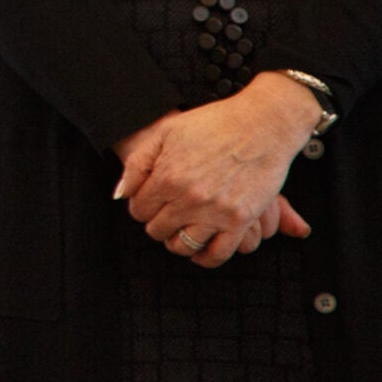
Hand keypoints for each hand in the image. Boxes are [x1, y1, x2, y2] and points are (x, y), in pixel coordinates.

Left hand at [112, 76, 318, 265]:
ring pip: (184, 245)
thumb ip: (137, 164)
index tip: (149, 203)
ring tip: (179, 232)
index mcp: (167, 177)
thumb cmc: (214, 123)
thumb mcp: (165, 132)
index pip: (139, 209)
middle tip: (164, 216)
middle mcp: (189, 198)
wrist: (260, 124)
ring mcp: (215, 212)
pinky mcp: (240, 220)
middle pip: (158, 229)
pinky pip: (218, 253)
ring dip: (178, 242)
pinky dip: (206, 258)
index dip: (141, 206)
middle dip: (157, 224)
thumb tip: (120, 194)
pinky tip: (201, 251)